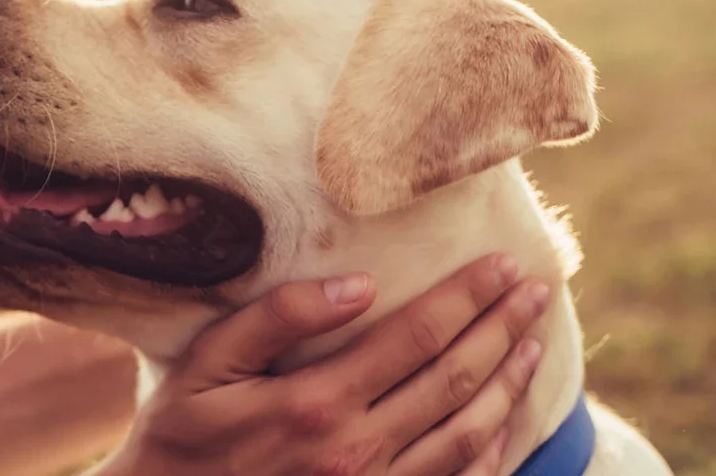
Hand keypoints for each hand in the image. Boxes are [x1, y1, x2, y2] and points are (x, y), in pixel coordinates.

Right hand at [95, 254, 550, 475]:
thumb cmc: (179, 438)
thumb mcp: (202, 367)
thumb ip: (274, 320)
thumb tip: (356, 284)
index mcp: (316, 403)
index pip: (416, 336)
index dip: (467, 297)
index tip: (503, 264)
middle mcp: (356, 451)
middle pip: (454, 379)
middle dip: (502, 328)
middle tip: (536, 289)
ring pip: (469, 433)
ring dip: (509, 383)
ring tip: (532, 342)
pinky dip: (494, 451)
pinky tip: (507, 421)